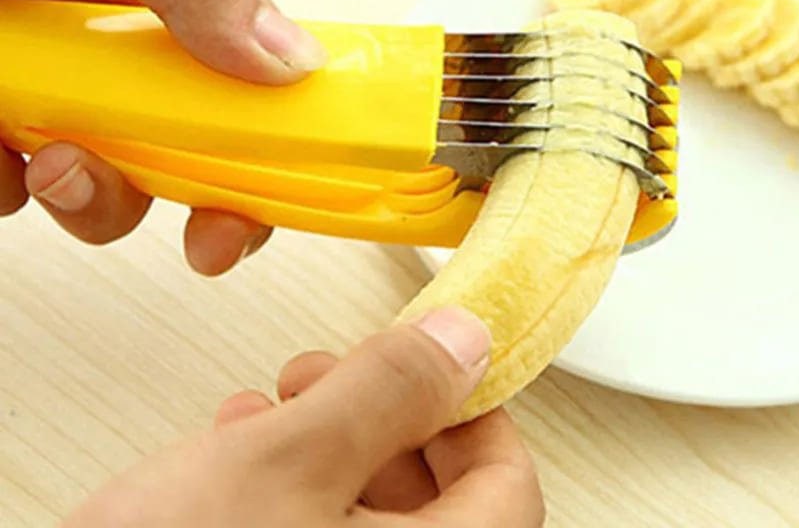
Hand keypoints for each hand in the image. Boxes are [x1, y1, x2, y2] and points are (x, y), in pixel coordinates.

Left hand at [0, 0, 325, 273]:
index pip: (237, 64)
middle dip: (199, 190)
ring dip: (95, 196)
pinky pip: (15, 190)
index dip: (267, 129)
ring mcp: (38, 91)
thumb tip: (289, 63)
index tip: (275, 186)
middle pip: (183, 138)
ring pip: (103, 180)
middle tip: (208, 237)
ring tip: (46, 161)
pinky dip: (8, 188)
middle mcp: (98, 42)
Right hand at [63, 307, 543, 526]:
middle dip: (383, 417)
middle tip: (334, 375)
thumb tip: (467, 342)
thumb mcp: (284, 460)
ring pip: (367, 514)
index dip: (467, 406)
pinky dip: (289, 487)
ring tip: (274, 404)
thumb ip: (388, 393)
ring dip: (330, 444)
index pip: (506, 482)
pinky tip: (238, 450)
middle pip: (437, 498)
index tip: (425, 360)